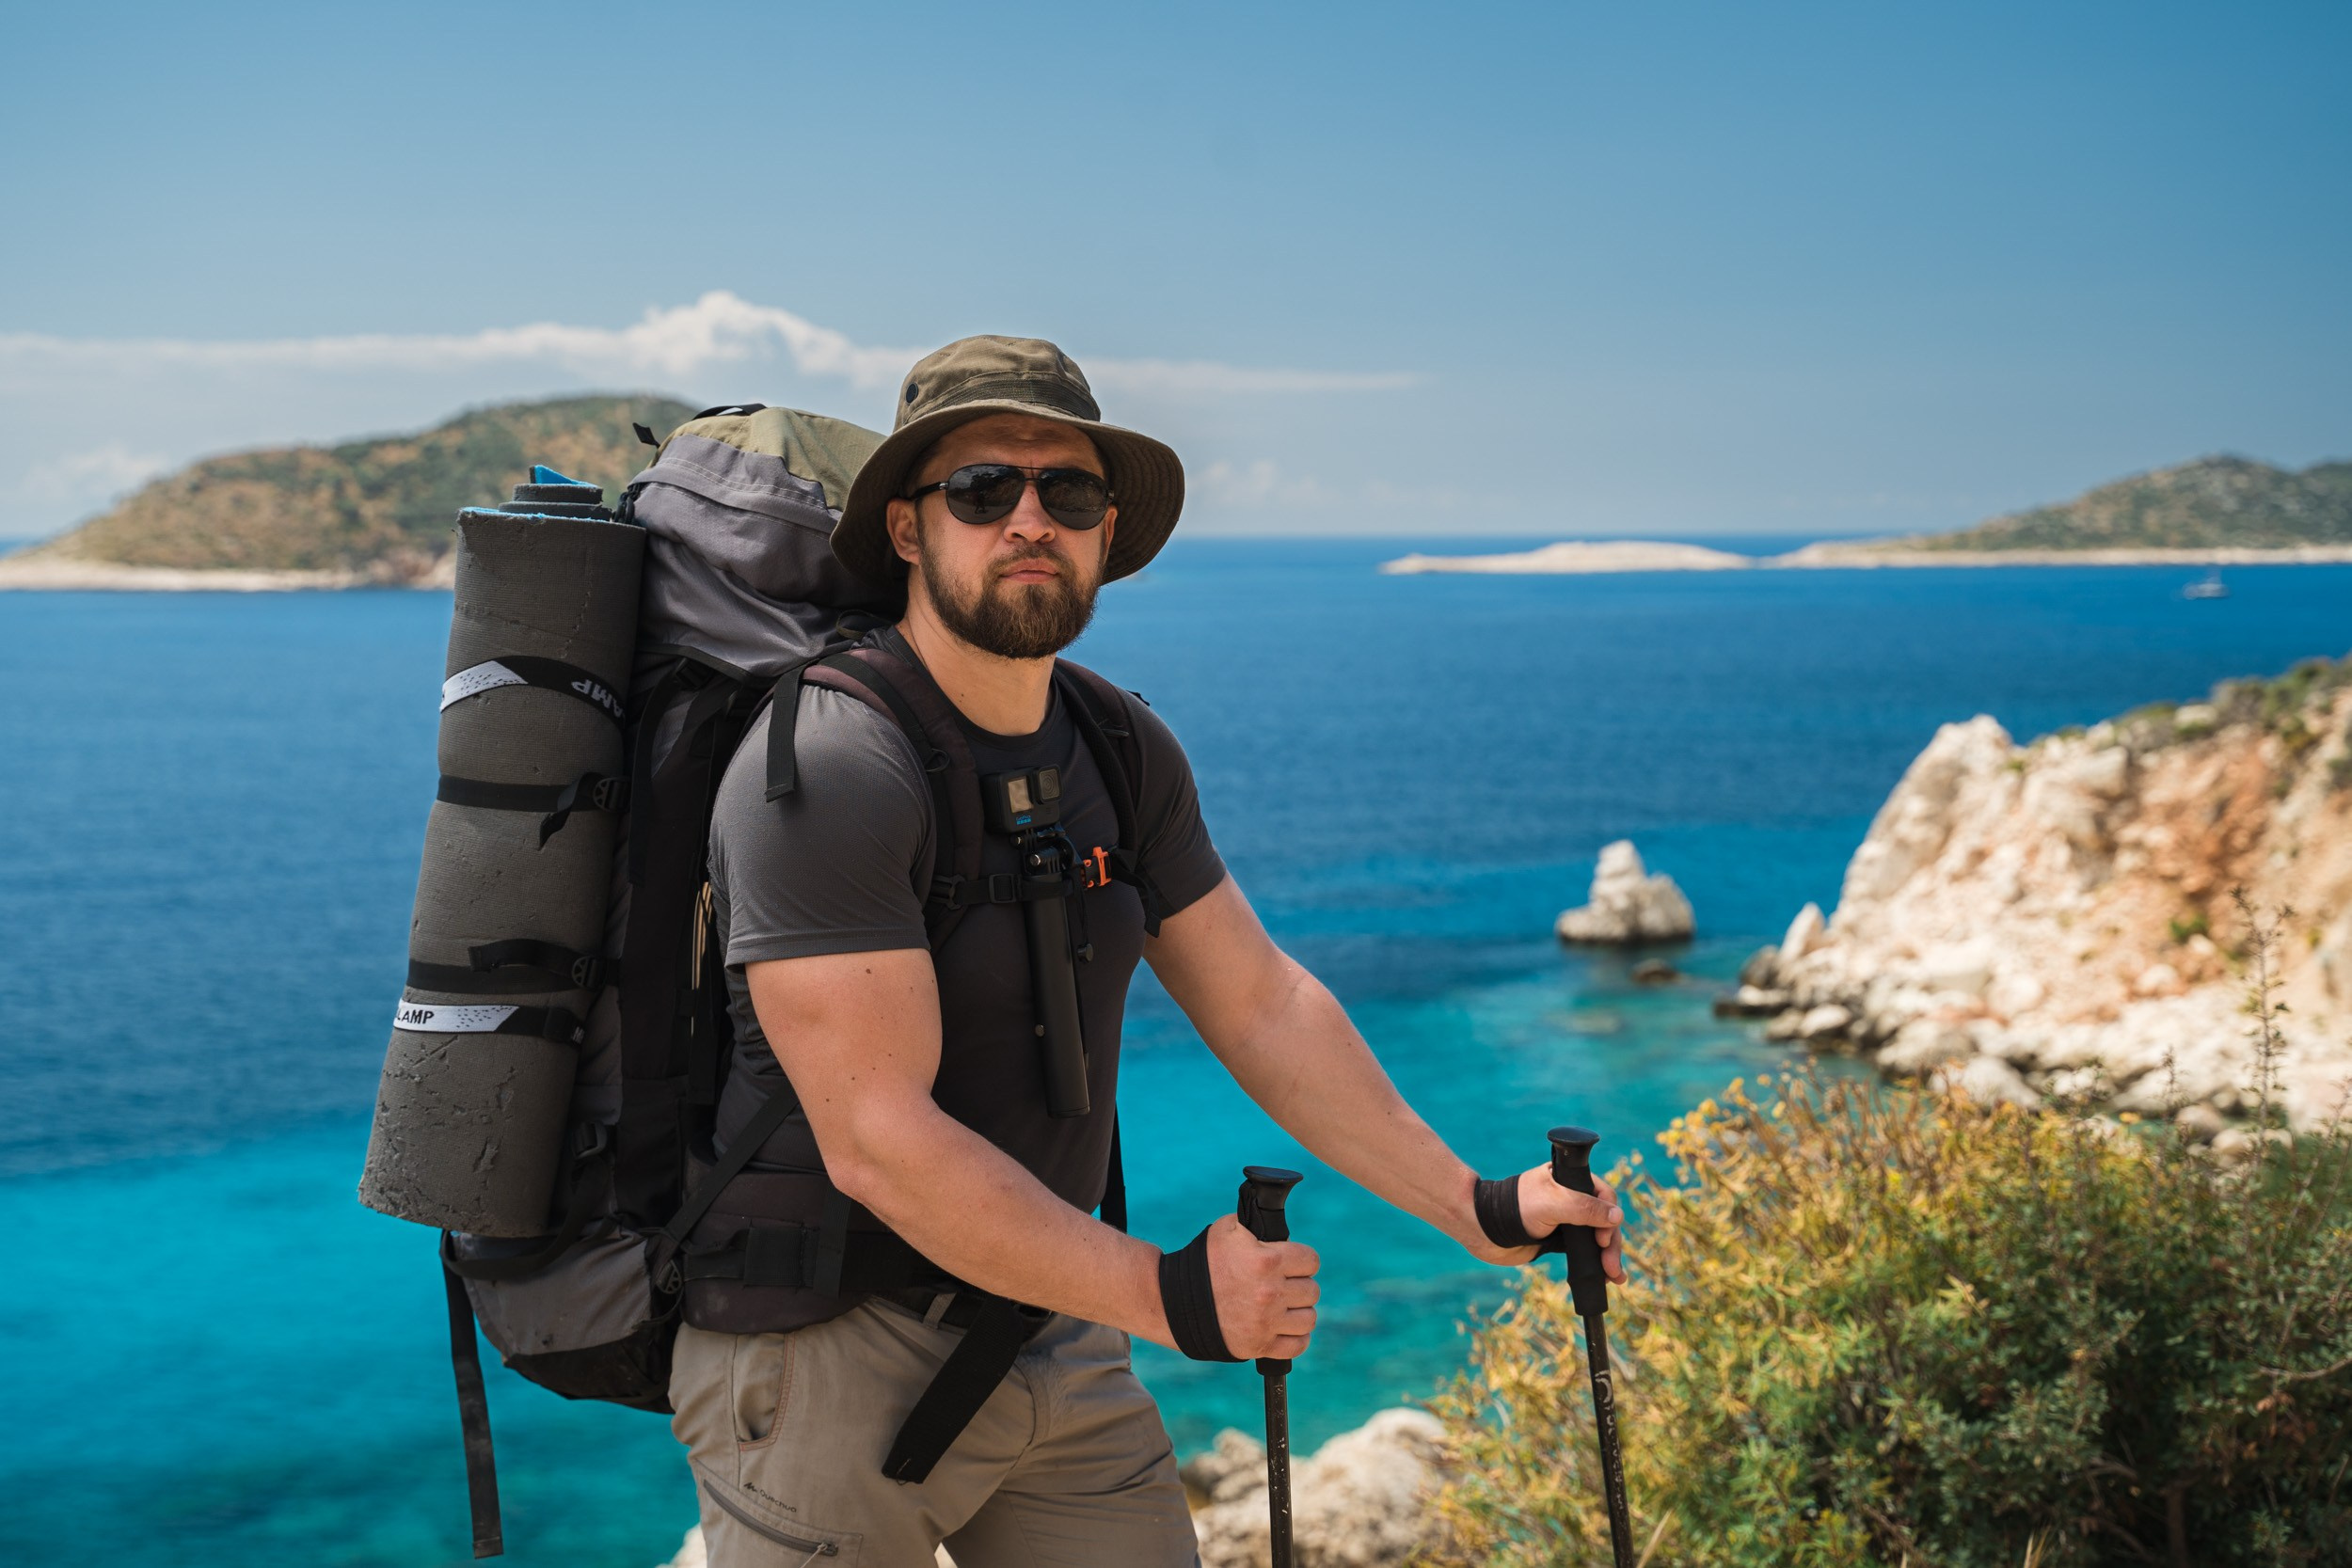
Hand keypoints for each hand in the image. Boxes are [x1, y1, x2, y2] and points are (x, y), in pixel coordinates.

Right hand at [1206, 1213, 1319, 1359]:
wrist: (1173, 1301)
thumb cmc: (1201, 1262)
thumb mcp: (1228, 1229)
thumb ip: (1258, 1225)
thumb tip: (1278, 1227)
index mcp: (1266, 1261)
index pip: (1311, 1261)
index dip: (1303, 1260)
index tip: (1293, 1263)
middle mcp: (1270, 1293)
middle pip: (1311, 1290)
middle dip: (1299, 1284)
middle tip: (1283, 1284)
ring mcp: (1265, 1322)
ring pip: (1309, 1319)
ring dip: (1298, 1312)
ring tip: (1284, 1307)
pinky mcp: (1259, 1345)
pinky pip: (1297, 1345)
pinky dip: (1295, 1337)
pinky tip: (1284, 1327)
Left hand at [1466, 1164, 1627, 1281]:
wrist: (1484, 1230)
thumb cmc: (1515, 1208)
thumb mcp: (1553, 1203)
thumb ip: (1585, 1208)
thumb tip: (1617, 1216)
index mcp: (1570, 1179)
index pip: (1603, 1196)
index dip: (1609, 1217)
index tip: (1603, 1238)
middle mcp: (1570, 1197)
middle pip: (1604, 1219)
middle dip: (1611, 1243)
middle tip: (1612, 1265)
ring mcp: (1566, 1219)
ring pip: (1597, 1236)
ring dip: (1608, 1255)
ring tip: (1615, 1276)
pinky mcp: (1559, 1240)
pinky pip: (1585, 1250)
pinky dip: (1596, 1261)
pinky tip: (1607, 1276)